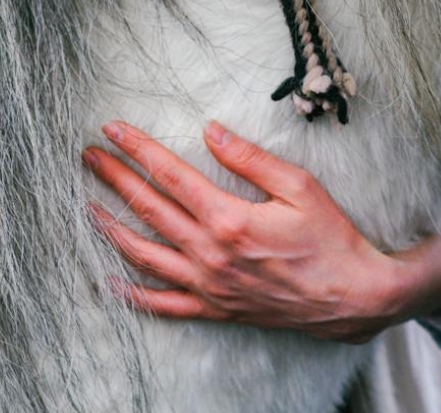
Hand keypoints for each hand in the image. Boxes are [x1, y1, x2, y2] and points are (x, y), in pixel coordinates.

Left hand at [83, 121, 440, 342]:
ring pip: (145, 256)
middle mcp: (210, 254)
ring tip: (88, 207)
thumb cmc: (330, 238)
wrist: (352, 296)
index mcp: (229, 219)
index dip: (138, 149)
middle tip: (89, 156)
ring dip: (112, 229)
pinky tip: (110, 280)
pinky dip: (133, 294)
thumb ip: (250, 158)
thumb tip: (211, 131)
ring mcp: (209, 286)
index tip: (112, 130)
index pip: (170, 175)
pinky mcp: (216, 309)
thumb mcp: (299, 186)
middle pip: (149, 209)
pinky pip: (164, 306)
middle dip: (115, 179)